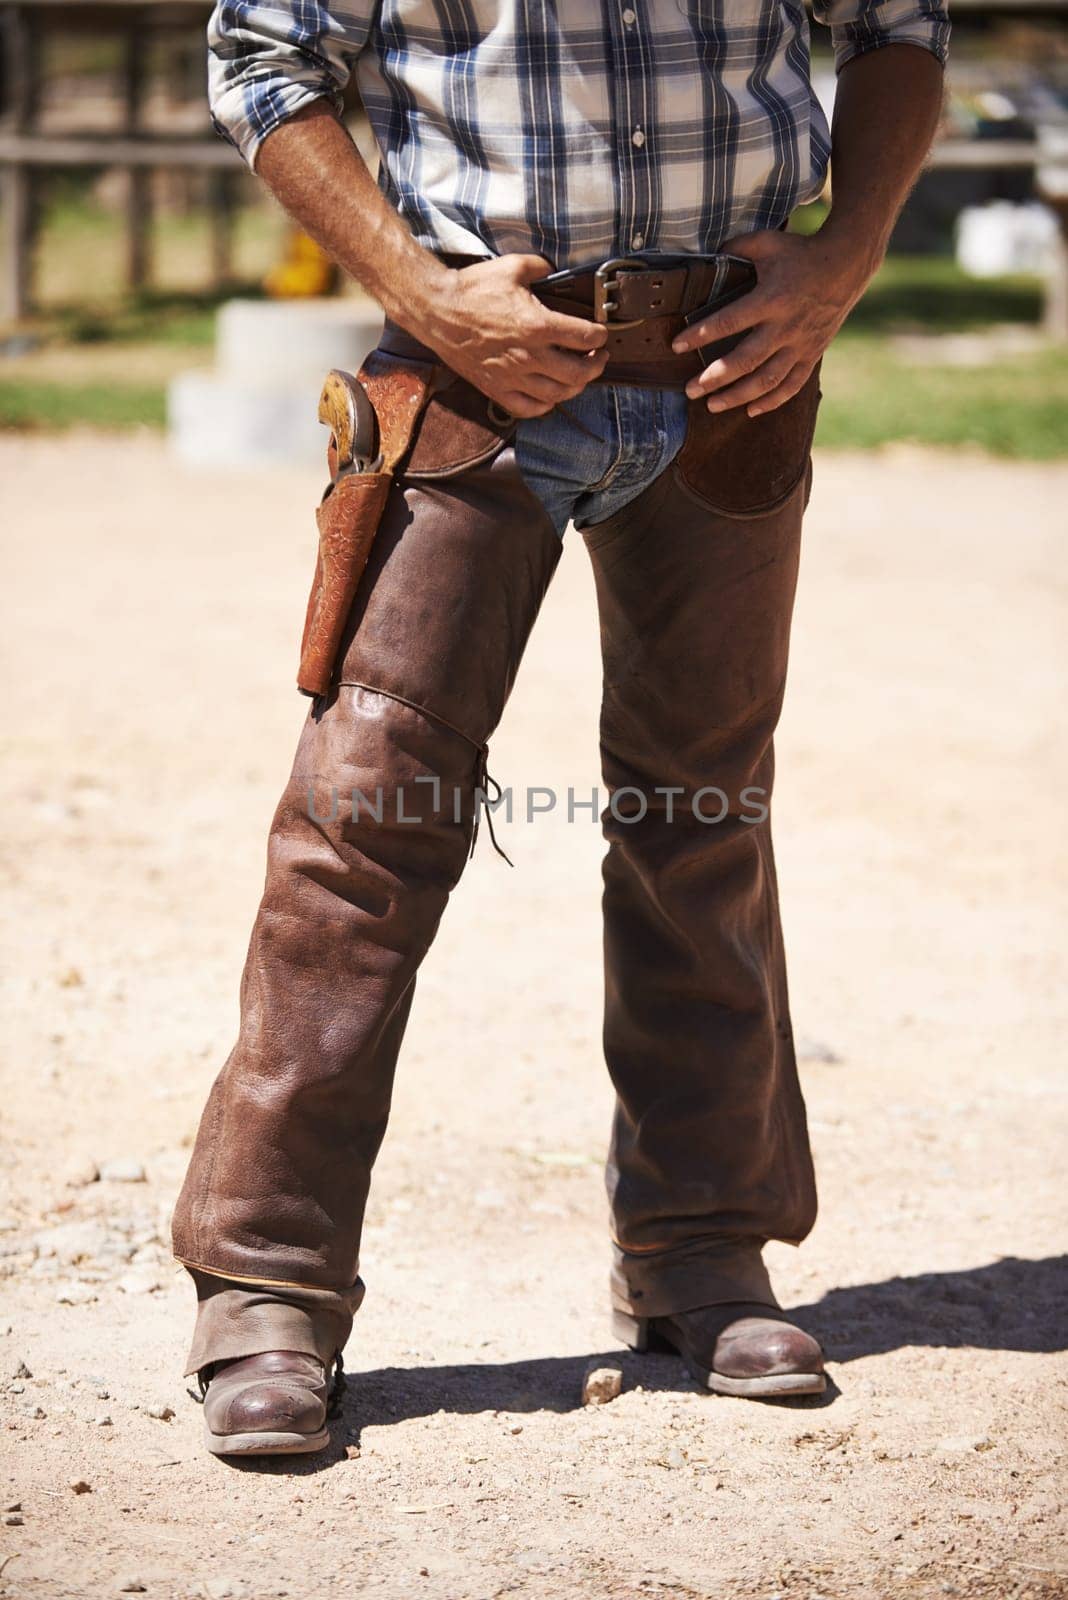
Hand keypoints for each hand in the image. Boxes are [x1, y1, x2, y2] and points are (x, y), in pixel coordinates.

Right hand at [420, 254, 608, 418]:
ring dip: (576, 387)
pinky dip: (545, 405)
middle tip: (599, 357)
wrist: (437, 311)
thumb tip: (553, 270)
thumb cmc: (472, 290)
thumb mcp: (511, 267)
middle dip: (596, 365)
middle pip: (579, 373)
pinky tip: (550, 396)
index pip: (584, 337)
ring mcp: (513, 376)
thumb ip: (540, 268)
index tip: (601, 333)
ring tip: (579, 376)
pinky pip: (529, 408)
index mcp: (537, 325)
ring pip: (558, 394)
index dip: (600, 335)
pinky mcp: (496, 388)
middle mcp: (529, 356)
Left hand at [671, 229, 872, 415]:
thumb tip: (708, 258)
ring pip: (767, 380)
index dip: (700, 336)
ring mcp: (801, 344)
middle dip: (714, 378)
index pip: (729, 321)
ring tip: (712, 405)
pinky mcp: (812, 354)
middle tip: (689, 390)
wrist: (846, 265)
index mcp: (771, 299)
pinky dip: (772, 401)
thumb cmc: (801, 253)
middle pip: (745, 360)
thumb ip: (736, 248)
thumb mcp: (768, 242)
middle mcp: (785, 326)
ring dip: (738, 396)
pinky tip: (750, 410)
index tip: (676, 347)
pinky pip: (792, 385)